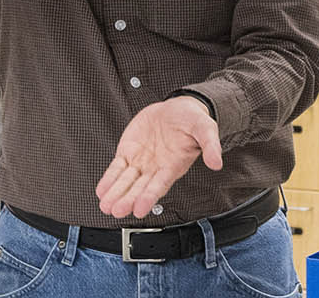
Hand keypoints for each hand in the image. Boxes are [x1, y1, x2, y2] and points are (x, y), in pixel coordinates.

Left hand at [95, 96, 222, 218]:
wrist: (178, 108)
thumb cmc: (192, 120)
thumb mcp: (205, 128)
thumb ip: (211, 145)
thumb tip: (216, 162)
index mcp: (173, 165)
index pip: (160, 184)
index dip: (149, 196)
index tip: (140, 208)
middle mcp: (156, 168)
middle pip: (140, 187)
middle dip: (128, 199)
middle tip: (118, 210)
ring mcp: (141, 161)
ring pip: (126, 181)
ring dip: (116, 193)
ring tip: (106, 206)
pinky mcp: (129, 152)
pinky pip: (117, 168)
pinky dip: (109, 179)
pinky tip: (102, 190)